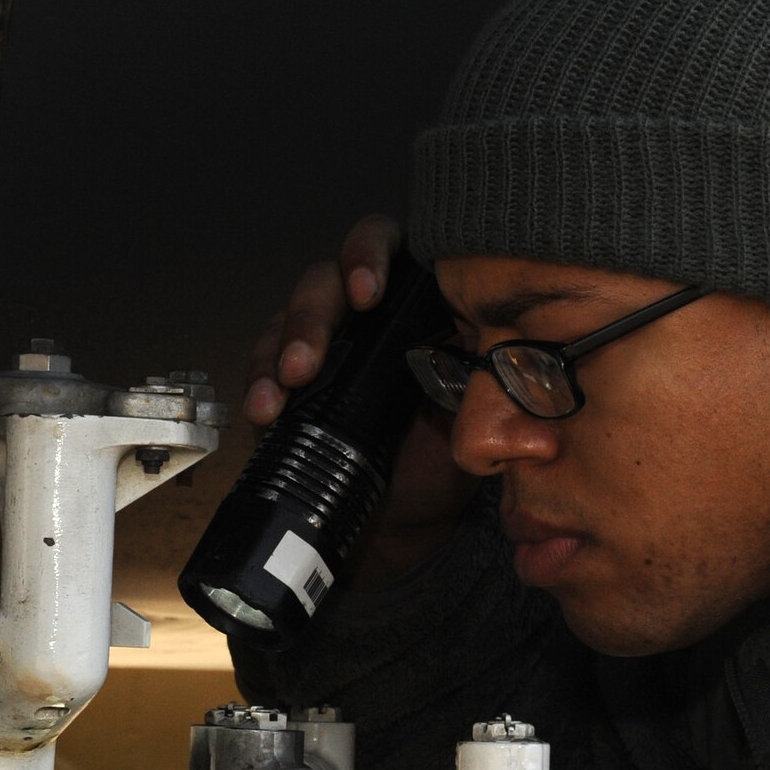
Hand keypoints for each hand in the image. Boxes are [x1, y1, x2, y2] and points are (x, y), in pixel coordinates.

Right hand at [241, 214, 476, 586]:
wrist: (407, 521)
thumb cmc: (446, 460)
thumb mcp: (481, 419)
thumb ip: (492, 385)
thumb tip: (510, 368)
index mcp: (415, 304)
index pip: (388, 248)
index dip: (370, 254)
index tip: (367, 294)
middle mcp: (363, 315)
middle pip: (326, 279)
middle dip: (314, 313)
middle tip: (313, 355)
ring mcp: (322, 346)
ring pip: (288, 317)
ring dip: (282, 346)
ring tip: (288, 385)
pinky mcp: (288, 383)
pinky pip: (262, 365)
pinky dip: (259, 383)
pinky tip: (264, 408)